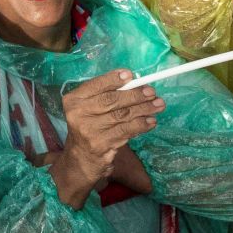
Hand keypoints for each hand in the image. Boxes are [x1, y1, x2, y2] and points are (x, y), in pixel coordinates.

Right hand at [55, 69, 162, 192]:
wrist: (80, 158)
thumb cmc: (89, 126)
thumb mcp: (88, 108)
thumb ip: (104, 94)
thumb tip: (134, 83)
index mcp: (73, 100)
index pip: (95, 85)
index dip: (113, 79)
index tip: (130, 75)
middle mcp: (78, 114)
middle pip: (111, 100)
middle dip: (135, 94)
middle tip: (151, 92)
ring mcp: (89, 131)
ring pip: (122, 116)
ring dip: (143, 109)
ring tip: (158, 105)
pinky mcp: (101, 144)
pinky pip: (126, 131)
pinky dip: (141, 125)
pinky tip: (151, 121)